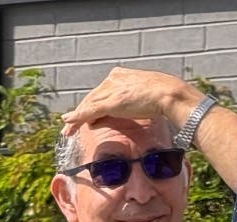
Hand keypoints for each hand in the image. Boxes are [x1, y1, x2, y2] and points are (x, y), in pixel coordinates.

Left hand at [61, 67, 198, 136]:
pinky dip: (78, 118)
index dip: (87, 107)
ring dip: (75, 121)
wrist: (169, 94)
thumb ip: (123, 101)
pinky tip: (68, 123)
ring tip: (67, 132)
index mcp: (119, 75)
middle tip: (67, 130)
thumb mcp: (137, 96)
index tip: (81, 120)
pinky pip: (90, 111)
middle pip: (90, 99)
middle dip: (78, 115)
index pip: (98, 94)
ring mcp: (112, 90)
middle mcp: (113, 79)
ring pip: (88, 106)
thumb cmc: (159, 97)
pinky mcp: (112, 101)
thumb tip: (116, 112)